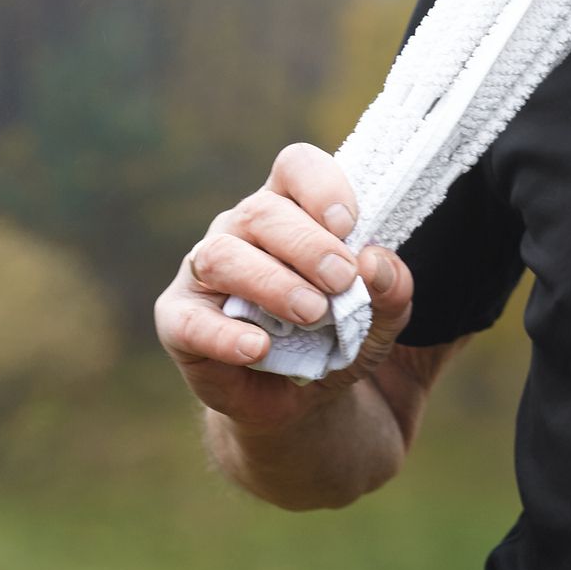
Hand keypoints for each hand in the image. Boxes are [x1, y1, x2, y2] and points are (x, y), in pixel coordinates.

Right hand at [154, 143, 416, 433]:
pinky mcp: (179, 320)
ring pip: (222, 255)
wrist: (301, 401)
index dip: (321, 187)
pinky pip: (190, 321)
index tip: (349, 227)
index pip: (295, 168)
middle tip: (341, 282)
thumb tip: (374, 263)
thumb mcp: (382, 318)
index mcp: (290, 211)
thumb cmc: (336, 338)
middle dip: (308, 245)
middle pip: (262, 211)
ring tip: (312, 314)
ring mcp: (203, 272)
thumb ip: (390, 288)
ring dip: (272, 283)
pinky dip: (224, 335)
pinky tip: (258, 349)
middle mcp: (240, 230)